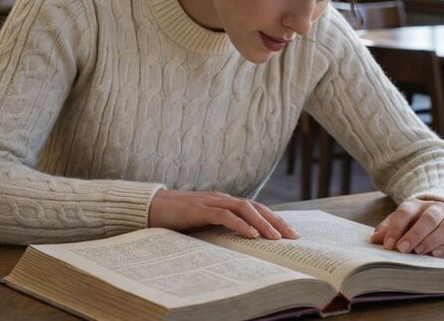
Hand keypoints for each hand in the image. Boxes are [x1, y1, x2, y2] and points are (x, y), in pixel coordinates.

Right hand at [148, 189, 300, 239]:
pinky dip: (240, 225)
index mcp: (223, 202)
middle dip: (276, 221)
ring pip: (244, 208)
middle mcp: (221, 198)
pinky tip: (251, 235)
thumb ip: (219, 228)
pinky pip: (224, 215)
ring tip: (275, 238)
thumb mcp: (202, 224)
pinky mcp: (199, 209)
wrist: (151, 207)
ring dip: (262, 223)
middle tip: (293, 237)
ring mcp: (211, 202)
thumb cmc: (176, 218)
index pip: (255, 208)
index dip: (273, 218)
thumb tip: (240, 245)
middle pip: (255, 206)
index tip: (289, 233)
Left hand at [370, 198, 443, 257]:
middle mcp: (437, 209)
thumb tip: (374, 239)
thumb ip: (388, 229)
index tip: (388, 245)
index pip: (406, 212)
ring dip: (431, 241)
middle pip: (428, 218)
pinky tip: (435, 254)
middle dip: (414, 234)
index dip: (396, 228)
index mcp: (417, 205)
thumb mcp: (401, 222)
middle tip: (403, 249)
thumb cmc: (417, 223)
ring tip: (418, 252)